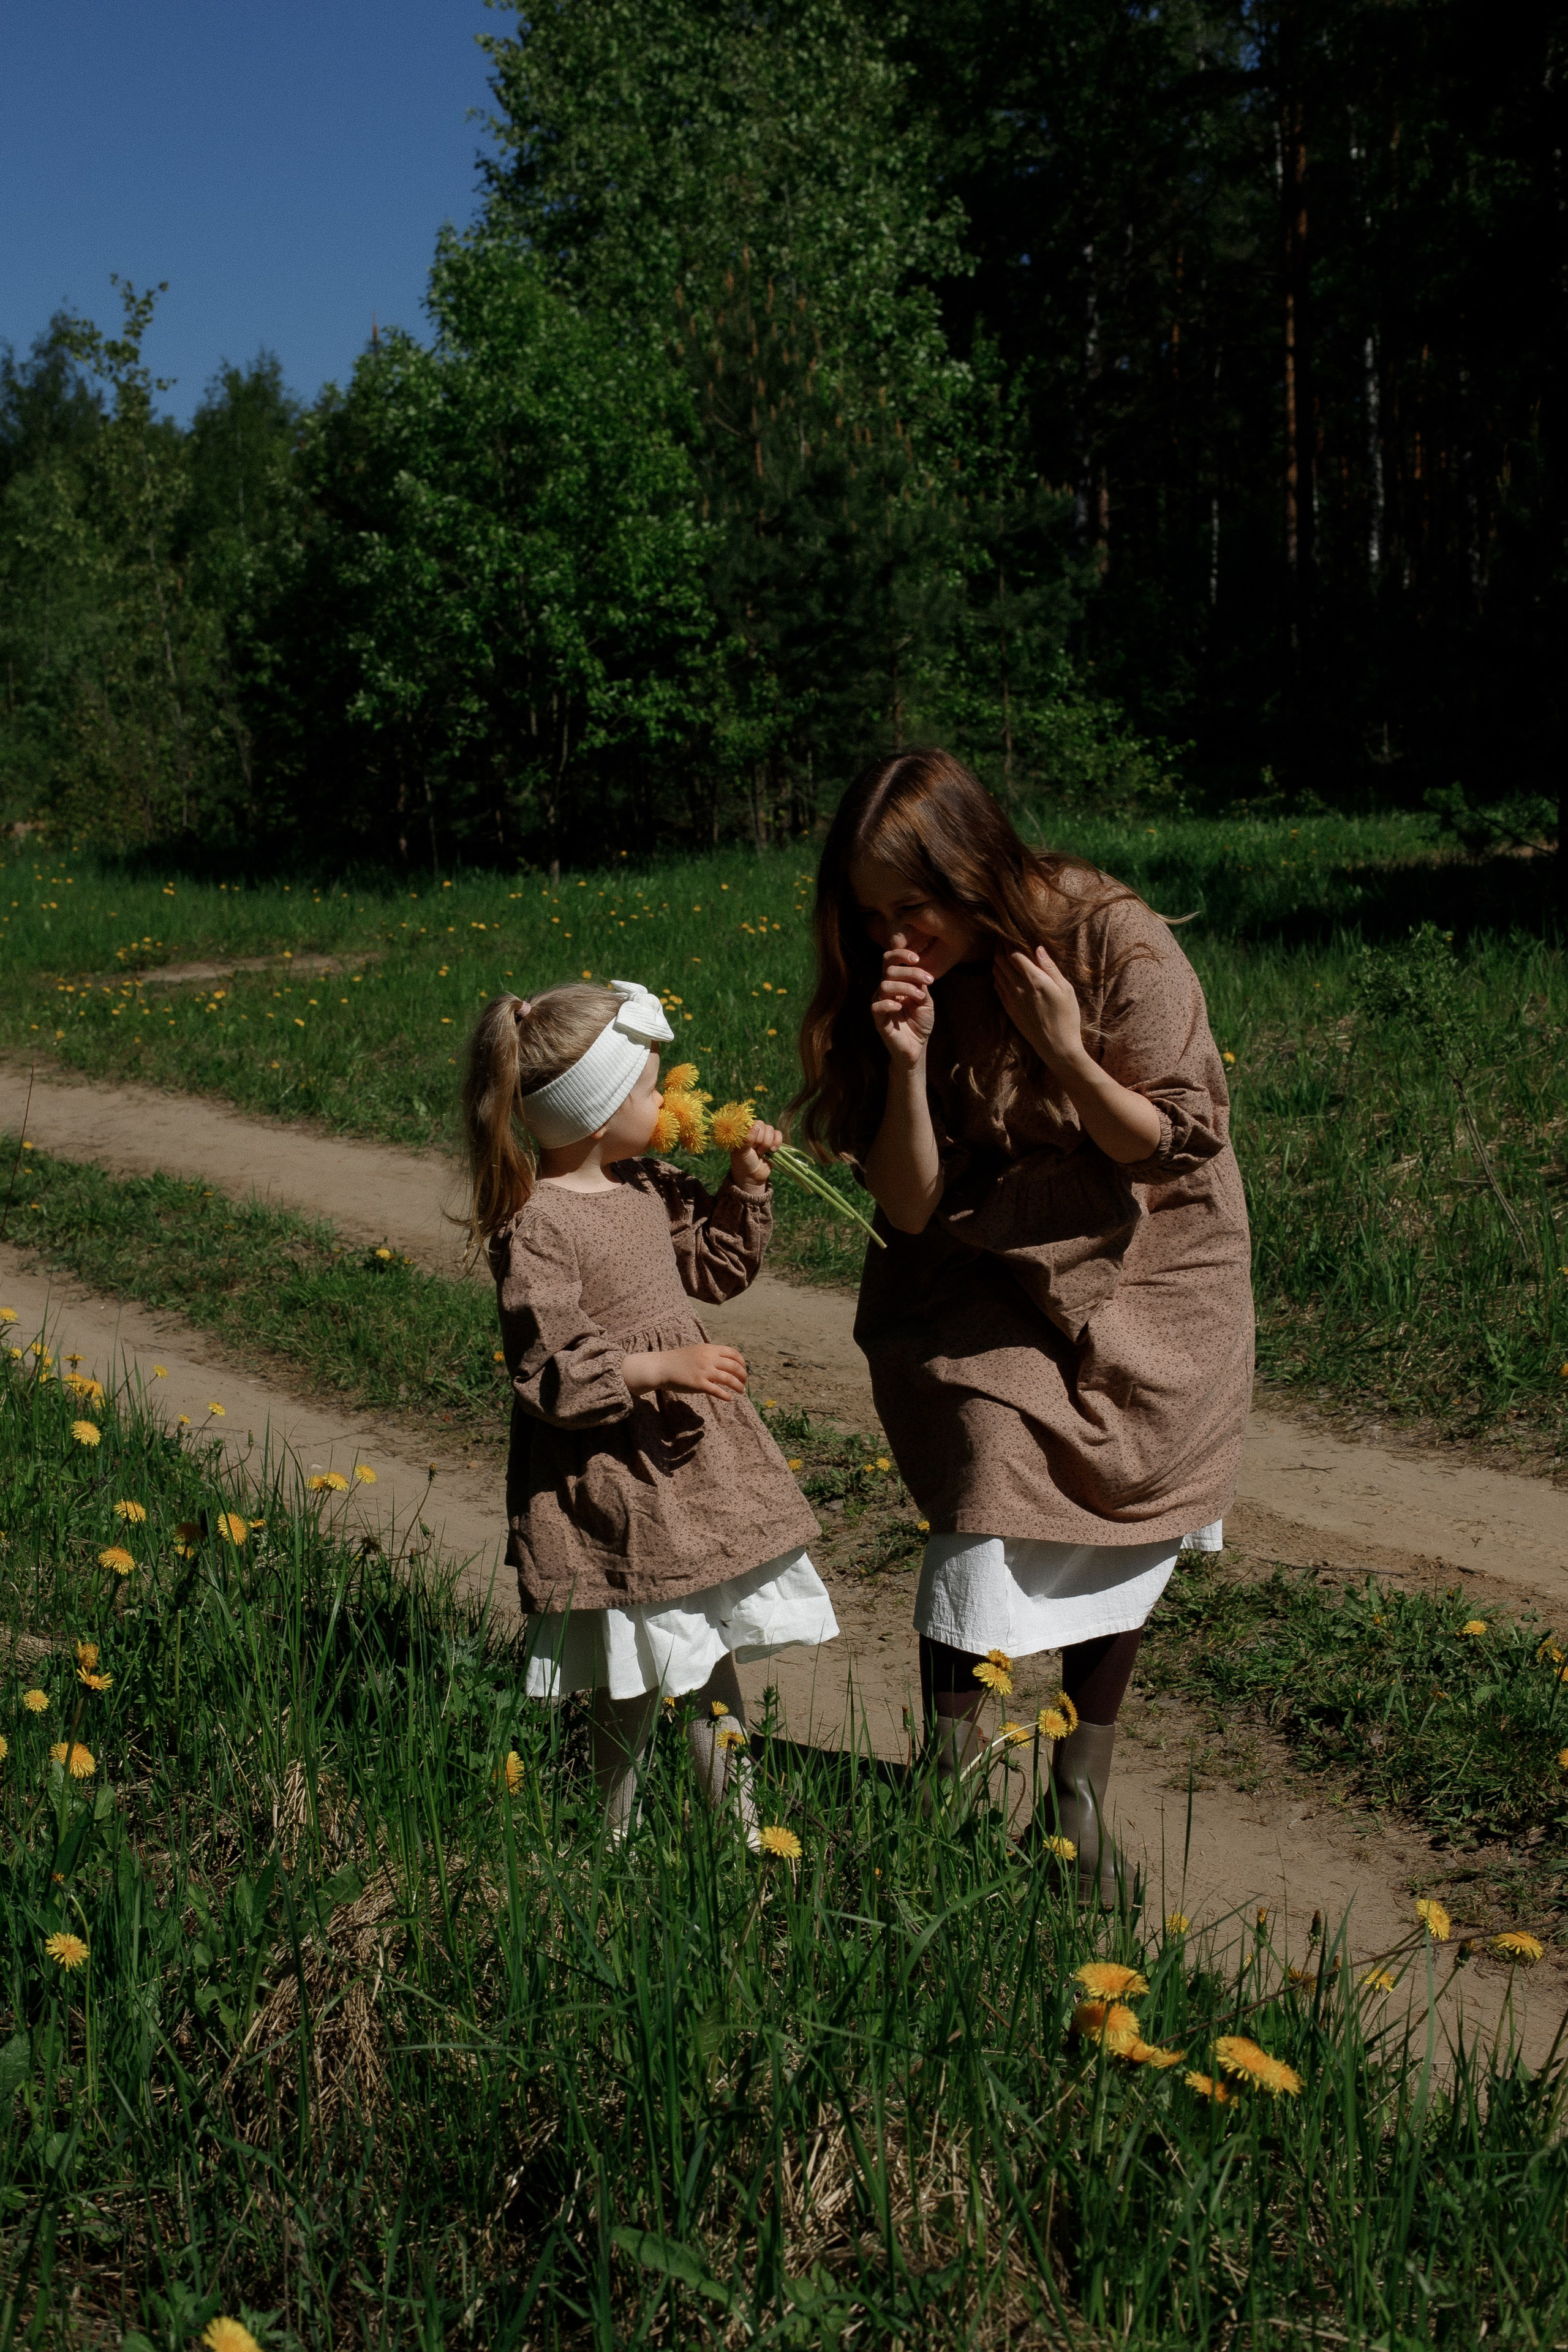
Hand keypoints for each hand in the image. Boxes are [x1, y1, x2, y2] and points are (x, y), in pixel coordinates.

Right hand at [623, 1343, 747, 1400]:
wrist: (661, 1367)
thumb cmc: (678, 1360)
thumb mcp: (696, 1351)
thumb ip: (710, 1355)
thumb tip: (724, 1362)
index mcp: (709, 1349)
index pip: (733, 1353)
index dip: (742, 1362)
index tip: (744, 1369)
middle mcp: (709, 1359)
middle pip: (734, 1367)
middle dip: (743, 1375)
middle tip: (744, 1382)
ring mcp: (704, 1371)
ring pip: (729, 1379)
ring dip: (738, 1386)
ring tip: (740, 1391)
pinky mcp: (699, 1384)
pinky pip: (717, 1391)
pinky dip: (726, 1395)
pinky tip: (729, 1398)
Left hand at [729, 1119, 781, 1187]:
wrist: (752, 1176)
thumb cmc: (743, 1163)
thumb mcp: (741, 1152)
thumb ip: (747, 1139)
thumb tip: (756, 1126)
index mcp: (744, 1131)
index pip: (752, 1122)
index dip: (754, 1132)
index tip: (751, 1144)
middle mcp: (754, 1132)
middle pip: (763, 1125)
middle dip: (761, 1139)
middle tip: (755, 1150)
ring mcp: (764, 1136)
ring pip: (771, 1130)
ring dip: (768, 1142)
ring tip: (761, 1152)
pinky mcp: (773, 1142)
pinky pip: (778, 1134)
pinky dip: (777, 1142)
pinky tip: (772, 1150)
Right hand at [871, 946, 934, 1069]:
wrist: (917, 1047)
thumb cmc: (920, 1022)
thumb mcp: (926, 1000)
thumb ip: (921, 985)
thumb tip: (919, 970)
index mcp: (895, 983)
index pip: (890, 960)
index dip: (900, 954)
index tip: (917, 959)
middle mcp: (885, 991)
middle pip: (889, 970)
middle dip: (911, 972)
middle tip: (928, 981)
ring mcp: (881, 1005)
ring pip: (884, 986)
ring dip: (905, 987)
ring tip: (919, 997)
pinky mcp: (878, 1020)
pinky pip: (876, 1006)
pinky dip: (889, 1004)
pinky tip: (900, 1007)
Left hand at [993, 944, 1089, 1074]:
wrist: (1057, 1047)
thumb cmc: (1067, 1017)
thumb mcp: (1066, 989)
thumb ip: (1050, 967)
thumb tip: (1038, 948)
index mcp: (1034, 980)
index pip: (1013, 954)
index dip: (1009, 941)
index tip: (1010, 933)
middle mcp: (1019, 988)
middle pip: (1001, 961)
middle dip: (1000, 947)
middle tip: (1002, 938)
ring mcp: (1011, 999)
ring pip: (997, 973)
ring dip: (997, 960)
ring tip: (1000, 951)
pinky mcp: (1009, 1009)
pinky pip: (997, 987)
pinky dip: (997, 975)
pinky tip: (1001, 971)